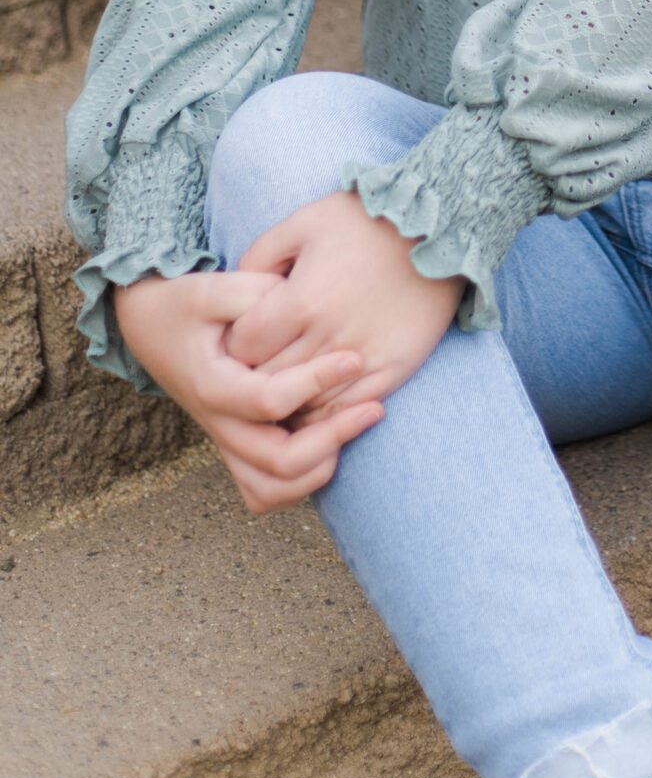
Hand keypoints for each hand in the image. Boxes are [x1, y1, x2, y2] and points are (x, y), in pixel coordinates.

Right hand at [112, 268, 381, 515]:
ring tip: (354, 428)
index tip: (354, 359)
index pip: (269, 401)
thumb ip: (258, 295)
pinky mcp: (234, 446)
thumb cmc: (187, 302)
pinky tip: (329, 445)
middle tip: (375, 407)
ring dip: (318, 469)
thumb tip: (304, 307)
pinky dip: (298, 482)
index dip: (317, 381)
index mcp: (213, 385)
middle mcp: (217, 424)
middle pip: (278, 462)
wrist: (149, 324)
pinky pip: (264, 492)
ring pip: (271, 490)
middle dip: (334, 437)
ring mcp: (224, 441)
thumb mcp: (215, 286)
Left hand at [226, 189, 462, 420]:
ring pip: (301, 405)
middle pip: (267, 380)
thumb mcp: (305, 221)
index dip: (235, 342)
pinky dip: (320, 413)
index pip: (243, 346)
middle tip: (252, 364)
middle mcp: (327, 337)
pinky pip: (342, 412)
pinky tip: (314, 395)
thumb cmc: (366, 220)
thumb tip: (237, 288)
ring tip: (280, 382)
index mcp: (300, 301)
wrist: (440, 229)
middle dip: (252, 374)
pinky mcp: (390, 371)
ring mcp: (361, 359)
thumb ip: (260, 255)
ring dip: (285, 398)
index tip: (241, 333)